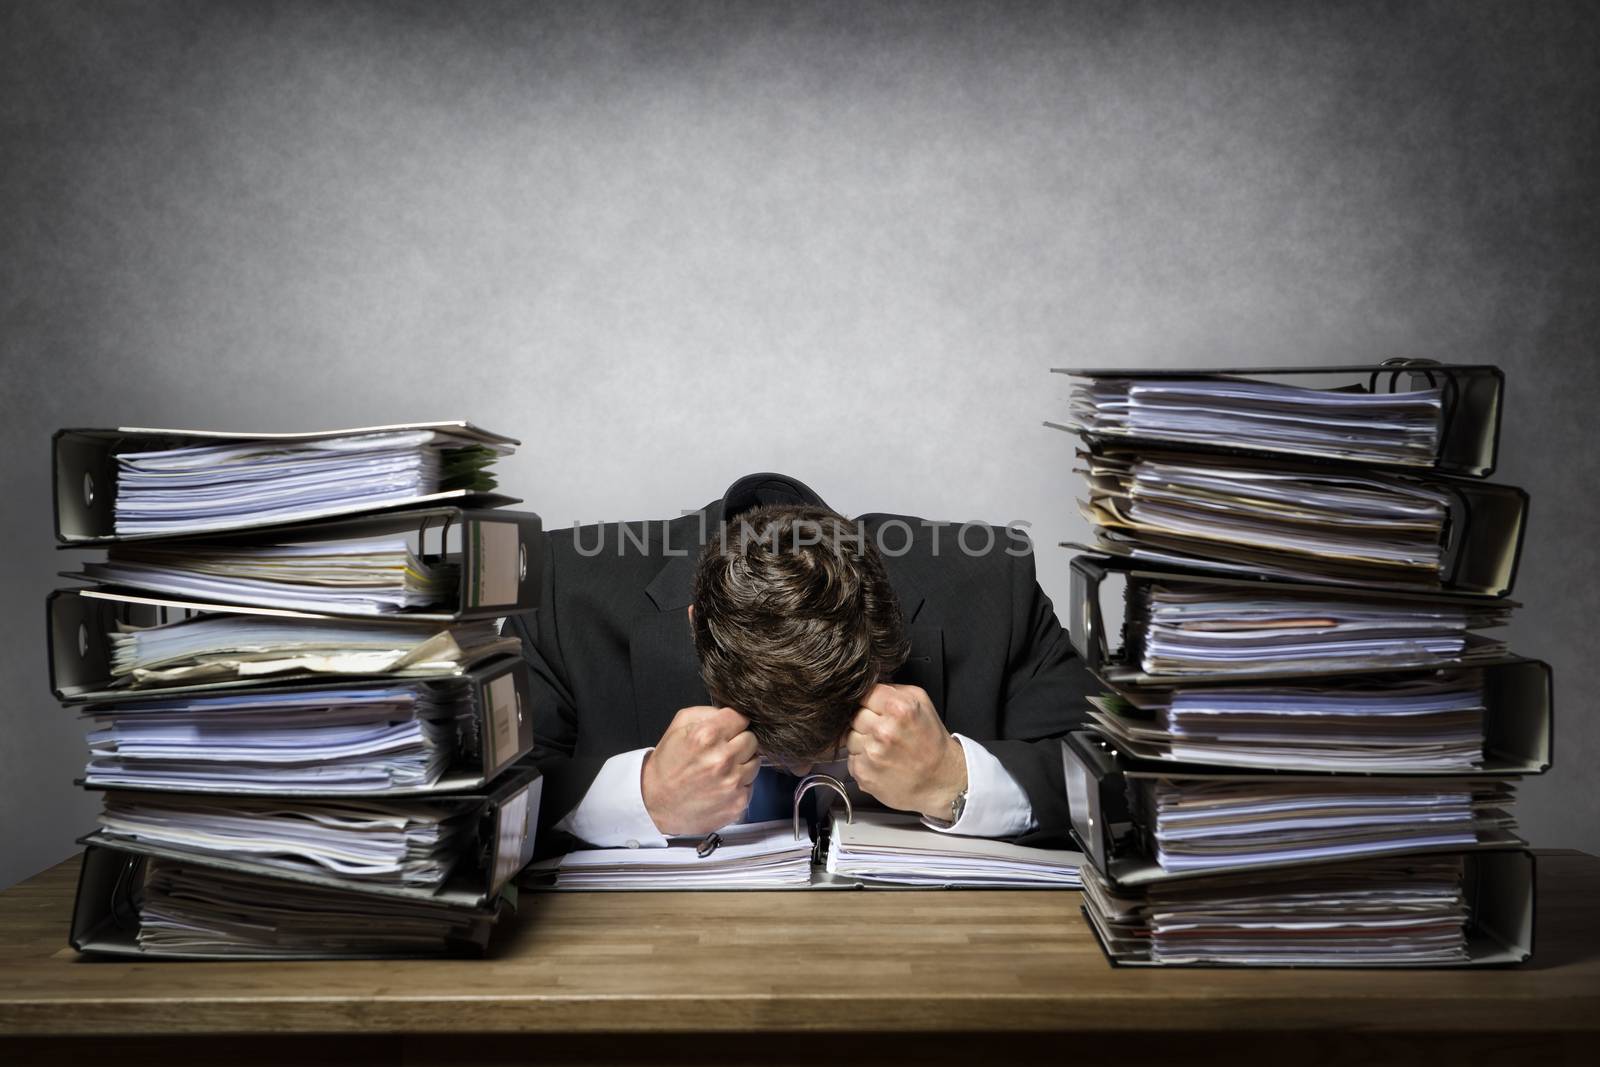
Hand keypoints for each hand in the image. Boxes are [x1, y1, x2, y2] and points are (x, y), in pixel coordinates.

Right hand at [640, 705, 759, 835]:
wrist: (655, 804)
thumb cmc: (667, 764)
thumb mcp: (678, 727)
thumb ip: (707, 713)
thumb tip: (731, 713)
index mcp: (707, 735)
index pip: (742, 718)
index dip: (733, 723)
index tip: (726, 730)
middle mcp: (723, 759)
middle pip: (752, 739)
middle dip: (739, 742)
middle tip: (722, 750)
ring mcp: (732, 783)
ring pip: (755, 762)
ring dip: (742, 763)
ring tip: (721, 769)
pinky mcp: (738, 803)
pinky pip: (751, 785)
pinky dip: (739, 784)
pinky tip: (721, 786)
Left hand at [846, 683, 967, 820]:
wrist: (941, 780)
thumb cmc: (931, 742)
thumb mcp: (921, 702)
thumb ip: (893, 690)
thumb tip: (869, 687)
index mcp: (899, 709)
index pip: (864, 694)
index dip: (871, 703)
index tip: (877, 710)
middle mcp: (884, 731)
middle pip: (855, 716)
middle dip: (867, 722)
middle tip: (885, 732)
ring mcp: (872, 754)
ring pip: (850, 738)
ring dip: (862, 742)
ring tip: (883, 749)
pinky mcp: (864, 773)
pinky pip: (851, 759)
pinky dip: (863, 761)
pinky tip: (880, 763)